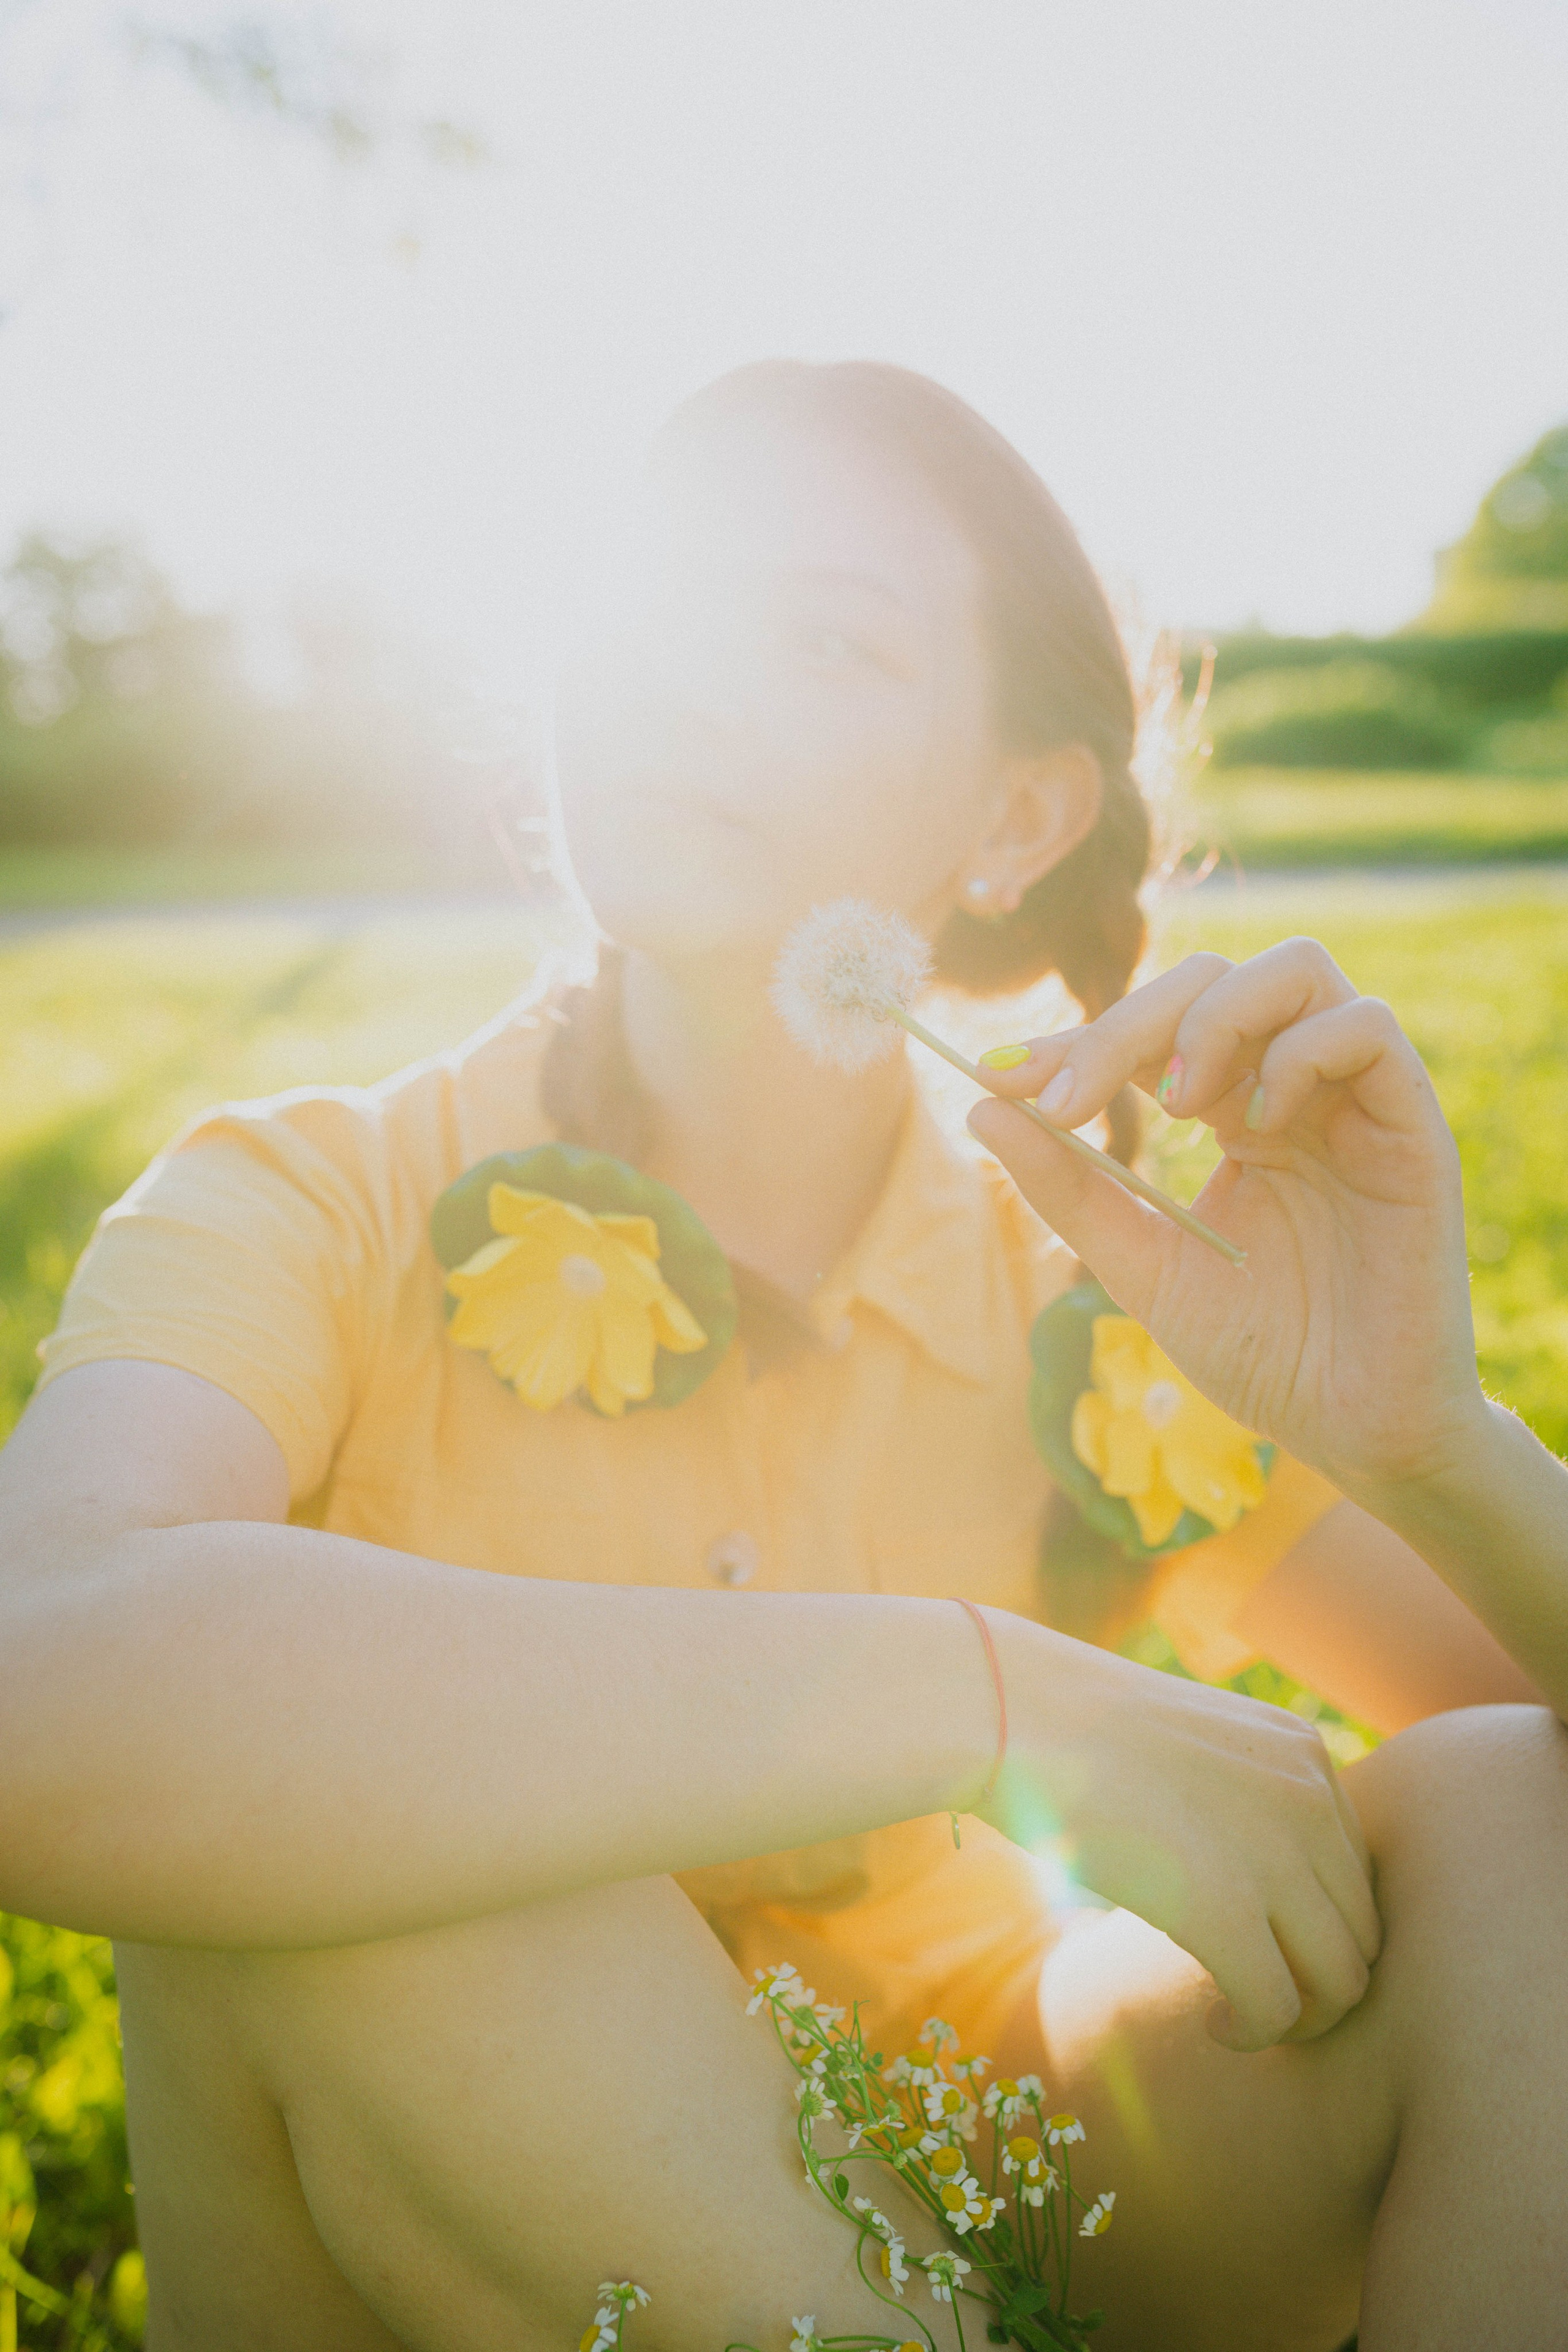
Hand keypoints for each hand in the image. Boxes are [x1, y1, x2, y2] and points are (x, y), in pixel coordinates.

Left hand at [969, 938, 1487, 1497]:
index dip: (1075, 1039)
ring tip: (1175, 1101)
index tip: (999, 1075)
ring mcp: (1354, 1101)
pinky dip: (1296, 1052)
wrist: (1349, 1429)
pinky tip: (1254, 1124)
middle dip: (1124, 1023)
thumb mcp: (1142, 1264)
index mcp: (1233, 1113)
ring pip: (1296, 969)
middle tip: (1071, 1100)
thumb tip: (983, 1105)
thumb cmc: (1260, 1354)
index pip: (1152, 1031)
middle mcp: (1293, 1090)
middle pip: (1212, 979)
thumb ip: (1069, 1187)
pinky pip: (1367, 1026)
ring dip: (1214, 1017)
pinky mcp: (1412, 1125)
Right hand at [991, 1618, 1381, 2049]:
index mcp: (1304, 1753)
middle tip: (1260, 1997)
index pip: (1356, 1872)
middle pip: (1361, 1931)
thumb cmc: (1075, 1729)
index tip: (1267, 1945)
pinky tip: (1217, 2025)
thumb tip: (1246, 1873)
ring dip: (1300, 2017)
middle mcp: (1310, 1797)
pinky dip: (1256, 2033)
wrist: (1009, 1712)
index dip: (1318, 1926)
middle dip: (1320, 1981)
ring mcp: (1274, 1853)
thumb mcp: (1193, 1745)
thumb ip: (1241, 1797)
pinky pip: (1277, 2007)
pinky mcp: (1224, 1909)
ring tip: (1242, 2015)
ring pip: (1340, 1980)